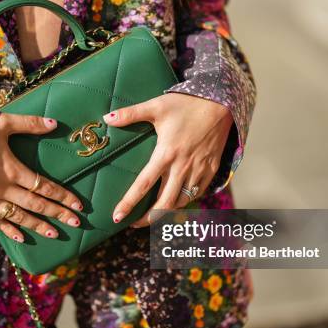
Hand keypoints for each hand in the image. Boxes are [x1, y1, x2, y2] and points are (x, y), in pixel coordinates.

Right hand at [0, 113, 82, 241]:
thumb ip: (28, 124)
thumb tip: (55, 123)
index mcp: (12, 170)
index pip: (45, 186)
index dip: (63, 196)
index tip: (79, 205)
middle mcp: (2, 189)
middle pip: (36, 205)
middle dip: (58, 214)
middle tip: (76, 223)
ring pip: (19, 217)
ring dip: (38, 226)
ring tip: (55, 234)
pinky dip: (10, 230)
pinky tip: (22, 238)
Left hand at [104, 93, 232, 227]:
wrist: (221, 103)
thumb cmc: (186, 104)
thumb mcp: (156, 106)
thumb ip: (130, 114)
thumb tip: (106, 118)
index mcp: (166, 154)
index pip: (143, 184)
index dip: (129, 203)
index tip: (117, 217)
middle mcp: (182, 166)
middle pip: (164, 203)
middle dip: (148, 218)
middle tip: (133, 223)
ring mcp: (198, 170)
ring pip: (181, 202)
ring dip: (165, 212)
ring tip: (152, 215)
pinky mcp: (211, 169)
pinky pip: (197, 193)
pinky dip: (184, 201)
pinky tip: (175, 200)